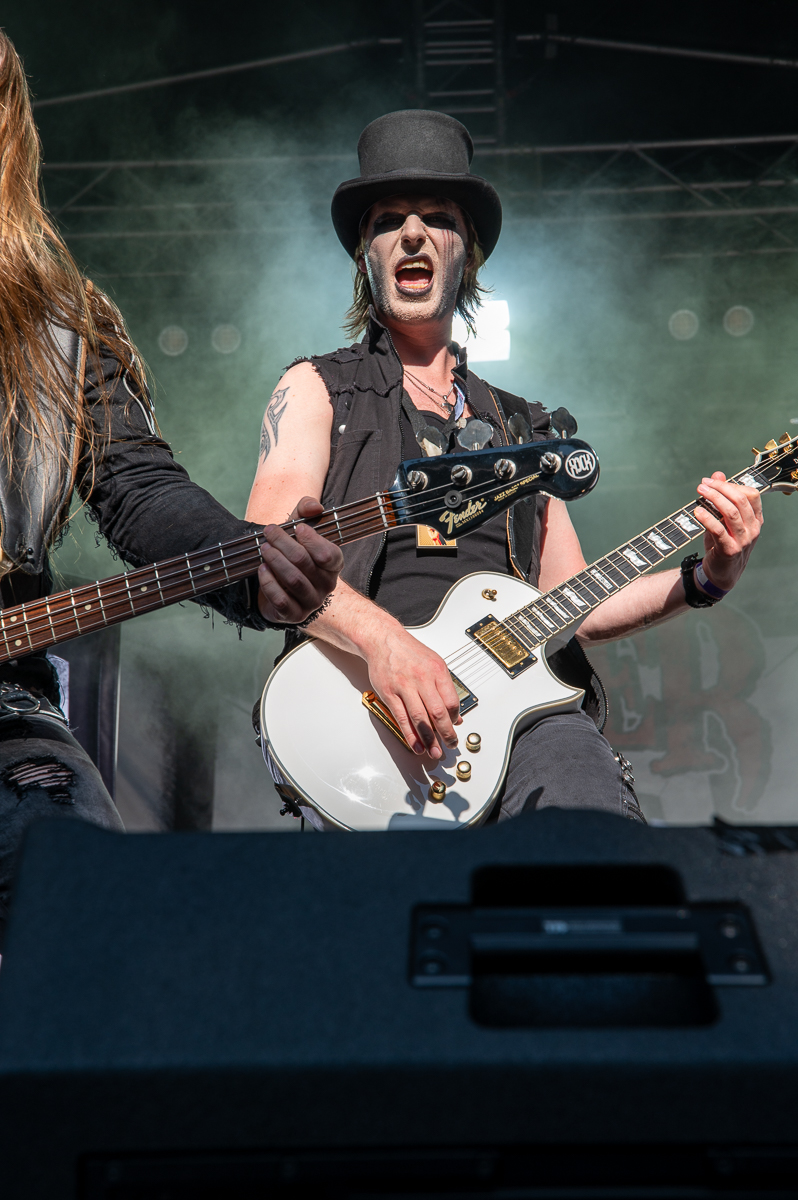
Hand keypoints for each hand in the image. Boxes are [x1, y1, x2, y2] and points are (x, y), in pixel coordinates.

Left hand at [257, 496, 342, 623]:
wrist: (282, 585)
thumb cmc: (294, 551)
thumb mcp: (300, 528)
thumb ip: (307, 510)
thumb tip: (315, 507)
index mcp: (334, 565)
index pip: (329, 554)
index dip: (312, 540)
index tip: (296, 527)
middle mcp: (327, 585)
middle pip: (304, 562)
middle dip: (283, 543)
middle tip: (268, 532)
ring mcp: (312, 602)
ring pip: (293, 580)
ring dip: (275, 561)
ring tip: (264, 548)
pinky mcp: (294, 615)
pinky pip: (281, 600)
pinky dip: (269, 583)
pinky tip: (261, 570)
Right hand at [366, 626, 461, 759]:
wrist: (383, 640)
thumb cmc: (409, 652)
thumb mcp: (434, 664)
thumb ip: (445, 688)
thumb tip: (455, 714)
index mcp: (437, 670)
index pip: (452, 701)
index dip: (455, 718)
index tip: (454, 727)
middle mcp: (422, 678)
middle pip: (438, 712)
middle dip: (446, 734)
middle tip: (450, 745)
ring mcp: (404, 686)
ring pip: (420, 718)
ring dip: (429, 739)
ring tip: (434, 751)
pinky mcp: (389, 693)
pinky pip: (402, 718)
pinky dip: (410, 735)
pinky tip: (416, 745)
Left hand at [693, 472, 762, 590]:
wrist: (721, 573)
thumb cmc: (723, 543)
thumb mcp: (723, 520)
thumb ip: (722, 497)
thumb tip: (717, 474)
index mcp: (755, 519)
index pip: (751, 494)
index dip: (732, 485)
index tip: (713, 481)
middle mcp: (753, 529)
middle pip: (740, 500)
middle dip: (720, 488)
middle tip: (703, 484)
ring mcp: (743, 540)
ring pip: (730, 513)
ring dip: (713, 499)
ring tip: (700, 492)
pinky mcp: (730, 550)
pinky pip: (719, 530)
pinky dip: (707, 518)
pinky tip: (697, 511)